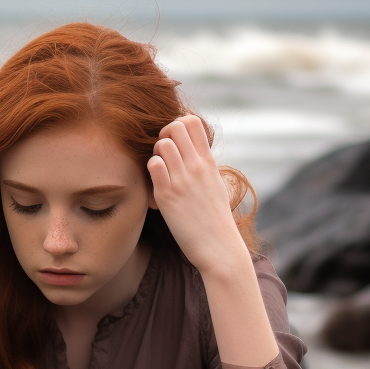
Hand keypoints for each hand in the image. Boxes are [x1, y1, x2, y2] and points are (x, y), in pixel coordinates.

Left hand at [147, 114, 247, 273]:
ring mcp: (182, 180)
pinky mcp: (167, 195)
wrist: (217, 246)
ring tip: (161, 172)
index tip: (176, 143)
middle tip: (164, 156)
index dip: (178, 125)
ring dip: (156, 154)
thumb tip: (195, 153)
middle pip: (174, 126)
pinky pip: (153, 165)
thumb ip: (204, 166)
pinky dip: (151, 171)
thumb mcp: (215, 185)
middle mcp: (196, 166)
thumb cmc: (215, 219)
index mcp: (208, 162)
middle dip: (164, 135)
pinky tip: (157, 185)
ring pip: (162, 144)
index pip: (192, 122)